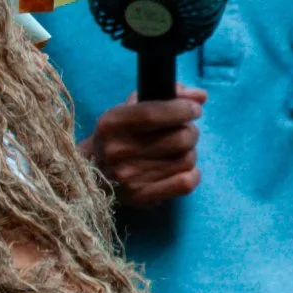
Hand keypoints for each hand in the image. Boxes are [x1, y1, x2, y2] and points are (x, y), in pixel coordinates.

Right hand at [82, 87, 204, 209]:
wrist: (91, 172)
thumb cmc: (119, 135)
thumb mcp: (130, 108)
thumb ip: (165, 95)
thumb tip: (200, 96)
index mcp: (111, 124)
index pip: (153, 114)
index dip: (182, 109)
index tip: (194, 108)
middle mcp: (117, 151)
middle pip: (179, 138)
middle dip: (190, 131)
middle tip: (185, 131)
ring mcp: (128, 177)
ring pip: (186, 160)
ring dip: (190, 152)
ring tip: (179, 151)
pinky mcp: (140, 197)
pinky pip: (184, 183)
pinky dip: (193, 174)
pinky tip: (184, 169)